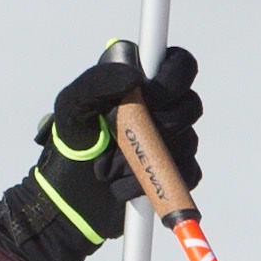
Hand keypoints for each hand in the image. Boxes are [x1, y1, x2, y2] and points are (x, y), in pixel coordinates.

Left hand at [21, 43, 201, 253]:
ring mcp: (171, 141)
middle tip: (124, 136)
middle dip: (161, 124)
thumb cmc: (70, 143)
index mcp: (142, 82)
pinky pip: (187, 175)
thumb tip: (136, 77)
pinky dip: (155, 182)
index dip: (174, 80)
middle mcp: (162, 108)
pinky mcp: (174, 173)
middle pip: (191, 105)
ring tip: (112, 165)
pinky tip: (123, 185)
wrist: (69, 195)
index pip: (180, 64)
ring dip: (148, 157)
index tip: (148, 96)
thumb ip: (98, 81)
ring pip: (188, 142)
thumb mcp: (72, 105)